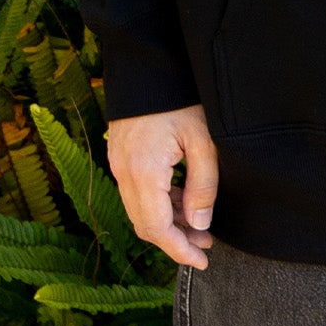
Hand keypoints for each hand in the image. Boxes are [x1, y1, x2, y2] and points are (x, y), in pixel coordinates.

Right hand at [106, 103, 218, 267]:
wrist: (151, 64)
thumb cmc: (182, 98)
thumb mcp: (203, 140)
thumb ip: (203, 185)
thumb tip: (200, 225)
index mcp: (143, 172)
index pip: (157, 229)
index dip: (180, 250)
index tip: (203, 261)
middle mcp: (124, 172)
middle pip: (145, 224)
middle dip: (176, 239)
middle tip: (207, 244)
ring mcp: (118, 163)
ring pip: (139, 209)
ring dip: (167, 221)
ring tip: (199, 223)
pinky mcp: (120, 154)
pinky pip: (136, 191)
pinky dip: (157, 202)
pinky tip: (182, 198)